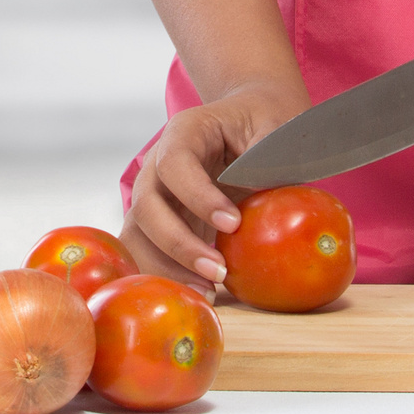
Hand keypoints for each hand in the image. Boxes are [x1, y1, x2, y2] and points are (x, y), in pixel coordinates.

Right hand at [119, 76, 308, 288]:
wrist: (252, 121)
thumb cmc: (265, 121)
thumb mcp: (275, 126)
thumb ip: (269, 157)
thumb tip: (266, 202)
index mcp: (184, 133)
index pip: (174, 164)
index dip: (197, 196)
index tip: (233, 224)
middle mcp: (159, 165)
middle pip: (146, 205)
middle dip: (178, 243)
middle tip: (218, 270)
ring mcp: (155, 195)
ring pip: (139, 234)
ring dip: (167, 266)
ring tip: (209, 292)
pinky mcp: (161, 223)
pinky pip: (149, 251)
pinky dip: (167, 275)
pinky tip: (202, 293)